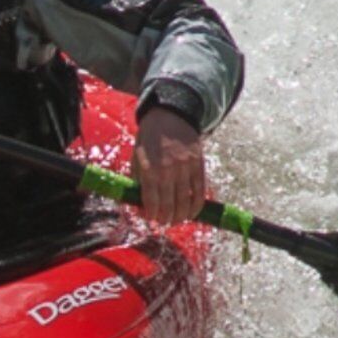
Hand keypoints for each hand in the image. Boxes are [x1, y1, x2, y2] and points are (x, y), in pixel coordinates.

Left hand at [133, 101, 208, 223]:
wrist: (171, 115)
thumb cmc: (149, 138)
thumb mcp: (137, 156)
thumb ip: (138, 180)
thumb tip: (139, 204)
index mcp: (149, 168)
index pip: (151, 200)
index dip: (151, 214)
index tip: (151, 219)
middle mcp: (168, 170)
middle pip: (169, 204)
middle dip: (166, 218)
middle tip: (164, 223)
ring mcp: (185, 168)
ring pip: (185, 201)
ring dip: (181, 216)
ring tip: (176, 220)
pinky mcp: (198, 165)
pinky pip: (200, 190)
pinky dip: (196, 206)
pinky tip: (192, 213)